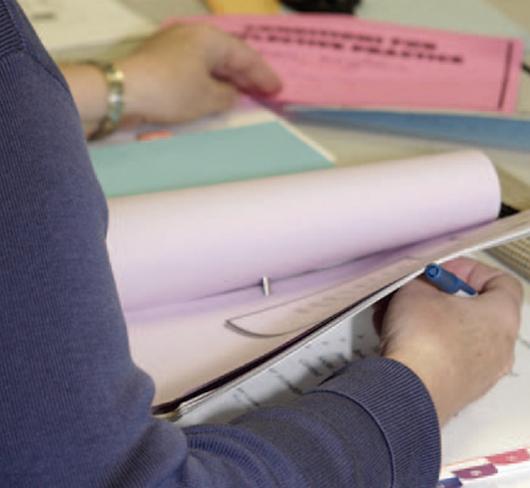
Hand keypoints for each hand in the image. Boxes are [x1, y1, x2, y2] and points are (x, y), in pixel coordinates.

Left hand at [116, 24, 281, 123]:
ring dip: (229, 75)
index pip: (245, 56)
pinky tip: (215, 88)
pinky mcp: (163, 57)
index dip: (263, 74)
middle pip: (229, 54)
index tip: (277, 89)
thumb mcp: (207, 98)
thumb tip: (230, 92)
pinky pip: (197, 64)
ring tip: (243, 90)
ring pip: (212, 59)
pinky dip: (210, 77)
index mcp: (210, 39)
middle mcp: (194, 34)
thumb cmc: (171, 92)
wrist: (124, 92)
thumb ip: (227, 95)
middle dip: (248, 73)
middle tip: (264, 89)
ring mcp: (176, 43)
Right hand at [377, 258, 522, 425]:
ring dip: (425, 320)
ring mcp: (481, 373)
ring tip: (394, 314)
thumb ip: (422, 279)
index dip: (469, 270)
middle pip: (473, 310)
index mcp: (502, 316)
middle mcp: (500, 347)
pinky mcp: (459, 389)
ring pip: (453, 335)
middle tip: (416, 291)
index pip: (501, 282)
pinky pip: (443, 357)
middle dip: (438, 297)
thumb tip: (420, 283)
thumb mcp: (415, 289)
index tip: (443, 271)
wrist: (409, 389)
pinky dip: (423, 344)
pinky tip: (394, 337)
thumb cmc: (424, 342)